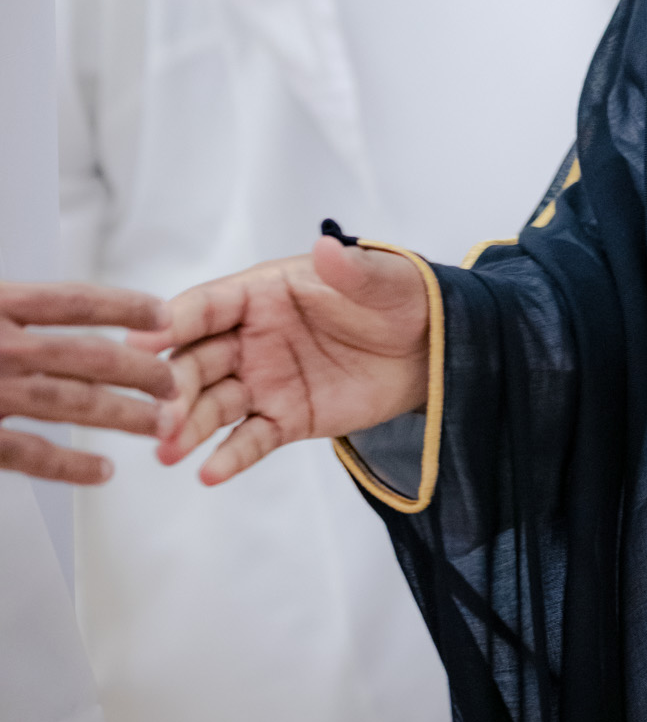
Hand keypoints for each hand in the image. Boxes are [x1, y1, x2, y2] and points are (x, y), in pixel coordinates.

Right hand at [0, 282, 175, 485]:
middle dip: (140, 369)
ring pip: (72, 403)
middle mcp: (0, 347)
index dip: (126, 308)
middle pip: (88, 355)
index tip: (162, 315)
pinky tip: (101, 471)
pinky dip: (71, 465)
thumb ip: (11, 305)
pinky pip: (32, 455)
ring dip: (123, 415)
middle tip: (173, 382)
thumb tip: (50, 305)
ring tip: (159, 425)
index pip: (76, 301)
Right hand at [151, 236, 430, 484]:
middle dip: (173, 387)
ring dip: (188, 426)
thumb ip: (350, 270)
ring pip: (214, 404)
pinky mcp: (286, 418)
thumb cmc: (398, 297)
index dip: (172, 322)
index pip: (206, 305)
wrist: (433, 348)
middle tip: (155, 416)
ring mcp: (265, 380)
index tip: (138, 343)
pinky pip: (251, 439)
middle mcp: (252, 336)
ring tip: (167, 451)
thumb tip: (326, 248)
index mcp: (263, 292)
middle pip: (198, 360)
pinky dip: (230, 456)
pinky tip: (209, 473)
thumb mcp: (380, 279)